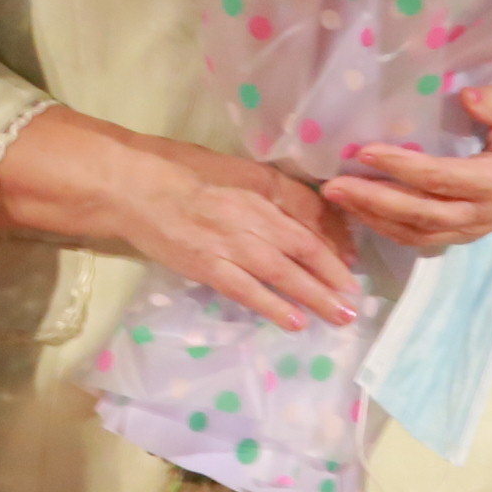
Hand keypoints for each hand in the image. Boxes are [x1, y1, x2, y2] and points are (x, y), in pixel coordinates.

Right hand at [0, 109, 358, 333]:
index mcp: (259, 189)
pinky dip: (274, 307)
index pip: (308, 218)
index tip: (352, 264)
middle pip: (304, 249)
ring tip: (338, 316)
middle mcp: (252, 216)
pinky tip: (295, 321)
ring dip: (314, 297)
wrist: (135, 188)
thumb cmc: (183, 173)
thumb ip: (269, 191)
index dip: (333, 244)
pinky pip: (248, 292)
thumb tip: (307, 214)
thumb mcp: (235, 170)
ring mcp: (231, 244)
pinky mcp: (208, 267)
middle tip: (355, 301)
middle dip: (333, 277)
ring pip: (283, 274)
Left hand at [327, 85, 491, 255]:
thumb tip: (467, 98)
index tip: (365, 152)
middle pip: (422, 214)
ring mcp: (473, 229)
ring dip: (374, 219)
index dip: (402, 167)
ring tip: (338, 198)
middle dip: (375, 201)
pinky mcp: (463, 235)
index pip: (442, 177)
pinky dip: (388, 229)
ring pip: (417, 234)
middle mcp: (483, 212)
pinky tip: (361, 212)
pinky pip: (421, 239)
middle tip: (333, 186)